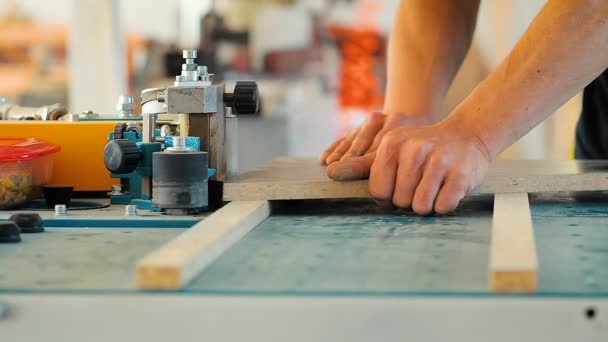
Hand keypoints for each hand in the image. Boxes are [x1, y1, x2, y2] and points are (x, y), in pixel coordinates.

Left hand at [327, 118, 491, 214]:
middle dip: (410, 200)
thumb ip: (362, 165)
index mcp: (392, 143)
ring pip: (421, 207)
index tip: (400, 186)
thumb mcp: (394, 150)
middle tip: (422, 182)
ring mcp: (440, 160)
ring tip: (435, 185)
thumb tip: (330, 172)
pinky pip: (443, 207)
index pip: (379, 191)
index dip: (389, 197)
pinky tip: (449, 187)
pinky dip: (446, 204)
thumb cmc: (424, 151)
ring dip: (428, 204)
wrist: (468, 136)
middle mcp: (414, 149)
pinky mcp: (462, 173)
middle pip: (400, 202)